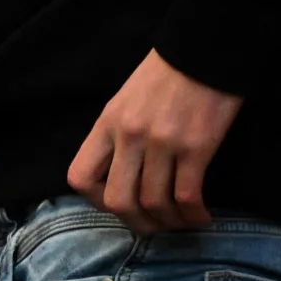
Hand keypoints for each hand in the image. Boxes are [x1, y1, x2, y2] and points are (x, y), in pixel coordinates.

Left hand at [68, 51, 241, 231]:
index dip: (95, 201)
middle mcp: (128, 137)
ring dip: (170, 222)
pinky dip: (194, 214)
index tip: (118, 205)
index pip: (79, 177)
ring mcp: (161, 143)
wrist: (201, 54)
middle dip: (136, 223)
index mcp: (105, 125)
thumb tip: (118, 176)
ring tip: (182, 222)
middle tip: (153, 226)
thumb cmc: (163, 78)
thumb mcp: (124, 103)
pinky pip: (188, 196)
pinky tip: (201, 216)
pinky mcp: (196, 147)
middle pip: (117, 200)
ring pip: (154, 203)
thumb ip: (116, 137)